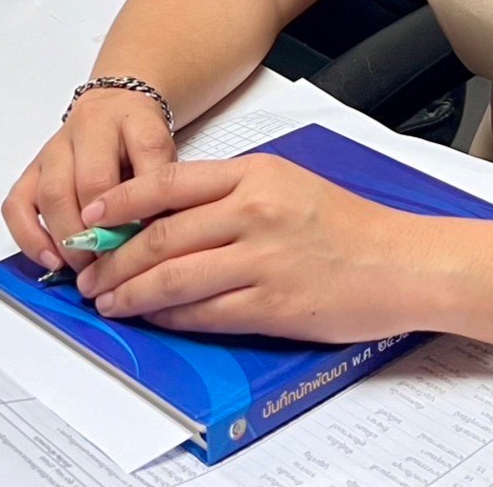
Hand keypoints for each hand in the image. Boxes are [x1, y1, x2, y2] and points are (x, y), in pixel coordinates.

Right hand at [1, 87, 177, 273]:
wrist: (114, 108)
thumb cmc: (140, 140)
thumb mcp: (165, 153)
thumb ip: (163, 188)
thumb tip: (153, 240)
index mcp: (135, 119)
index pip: (147, 152)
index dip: (149, 199)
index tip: (148, 240)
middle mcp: (91, 128)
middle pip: (93, 181)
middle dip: (103, 232)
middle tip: (114, 265)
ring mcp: (55, 148)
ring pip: (53, 194)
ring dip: (69, 239)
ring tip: (86, 268)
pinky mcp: (31, 169)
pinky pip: (17, 204)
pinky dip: (30, 237)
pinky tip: (52, 261)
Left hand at [68, 155, 422, 343]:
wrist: (402, 263)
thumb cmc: (348, 226)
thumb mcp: (288, 183)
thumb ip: (233, 192)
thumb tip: (169, 212)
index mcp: (255, 174)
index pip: (168, 183)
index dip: (120, 201)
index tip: (91, 216)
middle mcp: (254, 212)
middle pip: (161, 235)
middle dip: (114, 258)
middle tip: (90, 272)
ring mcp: (262, 260)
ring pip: (174, 277)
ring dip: (132, 293)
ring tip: (109, 301)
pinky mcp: (273, 304)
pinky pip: (205, 312)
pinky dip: (171, 318)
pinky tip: (154, 319)